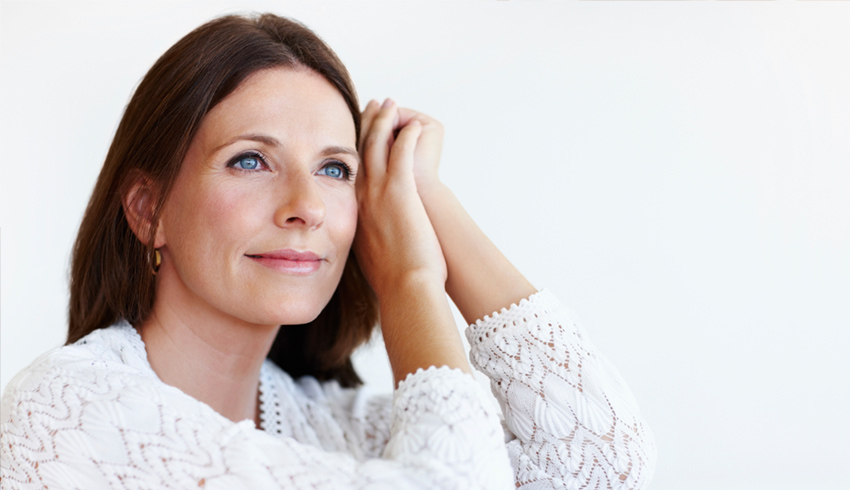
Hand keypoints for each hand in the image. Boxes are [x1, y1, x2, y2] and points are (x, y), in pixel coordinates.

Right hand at [354, 99, 446, 297]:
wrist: (405, 287)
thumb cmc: (394, 280)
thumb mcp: (370, 260)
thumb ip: (369, 246)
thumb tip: (373, 252)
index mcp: (353, 212)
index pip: (349, 171)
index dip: (352, 147)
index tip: (357, 133)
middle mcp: (361, 197)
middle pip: (358, 150)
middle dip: (364, 124)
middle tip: (370, 106)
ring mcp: (379, 192)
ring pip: (376, 144)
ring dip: (383, 120)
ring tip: (389, 104)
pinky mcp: (401, 190)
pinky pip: (402, 152)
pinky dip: (407, 135)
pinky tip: (414, 125)